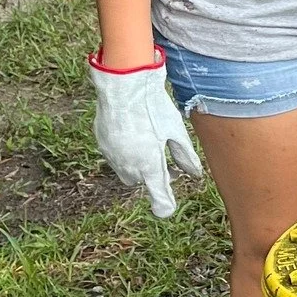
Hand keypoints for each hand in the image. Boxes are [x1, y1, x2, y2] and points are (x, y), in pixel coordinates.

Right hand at [89, 49, 202, 219]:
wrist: (124, 86)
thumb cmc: (153, 108)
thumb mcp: (176, 131)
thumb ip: (184, 156)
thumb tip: (195, 174)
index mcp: (149, 164)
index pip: (158, 193)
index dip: (163, 203)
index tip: (166, 210)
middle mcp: (128, 164)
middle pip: (140, 181)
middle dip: (150, 174)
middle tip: (163, 160)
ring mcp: (112, 155)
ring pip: (125, 169)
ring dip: (136, 163)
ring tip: (148, 142)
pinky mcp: (102, 143)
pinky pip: (114, 154)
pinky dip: (124, 149)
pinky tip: (133, 131)